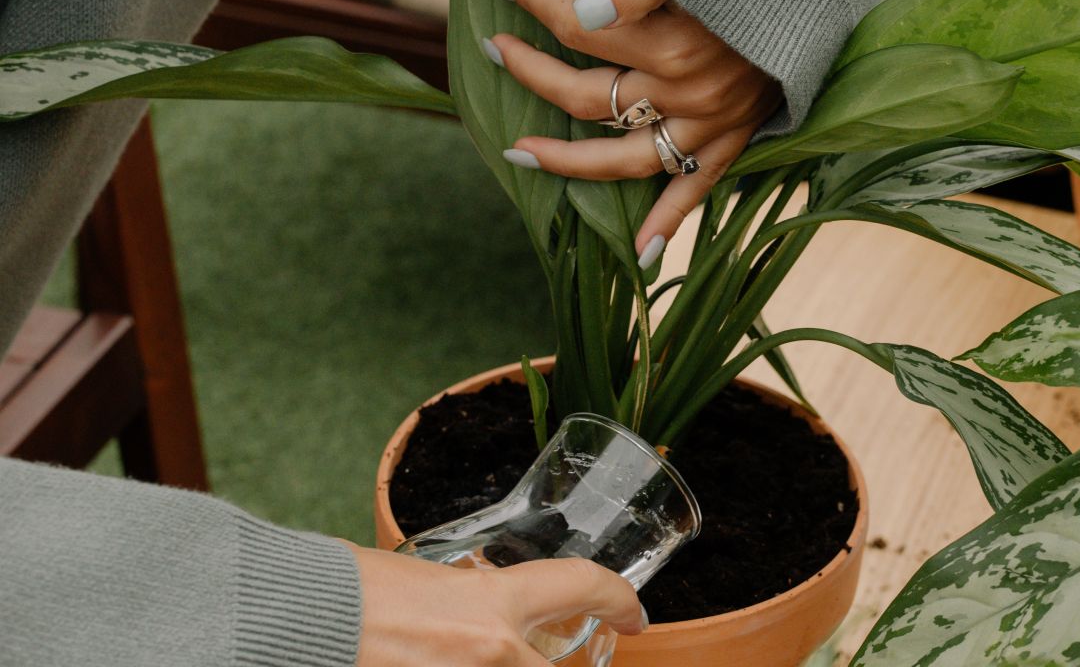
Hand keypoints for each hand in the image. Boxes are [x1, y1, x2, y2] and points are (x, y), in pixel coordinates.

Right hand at [348, 545, 645, 665]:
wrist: (287, 619)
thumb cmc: (339, 590)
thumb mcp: (419, 580)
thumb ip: (462, 597)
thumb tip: (470, 605)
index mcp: (488, 605)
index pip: (578, 586)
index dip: (618, 599)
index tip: (634, 615)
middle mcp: (488, 655)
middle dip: (531, 664)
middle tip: (503, 651)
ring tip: (435, 652)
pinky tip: (421, 662)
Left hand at [488, 0, 783, 264]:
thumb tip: (590, 5)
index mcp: (673, 44)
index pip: (581, 28)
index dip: (538, 4)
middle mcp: (686, 93)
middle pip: (587, 97)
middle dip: (532, 73)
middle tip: (495, 49)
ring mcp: (708, 126)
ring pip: (623, 158)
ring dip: (567, 160)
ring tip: (521, 152)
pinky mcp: (732, 142)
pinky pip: (693, 191)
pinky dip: (666, 224)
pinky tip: (637, 253)